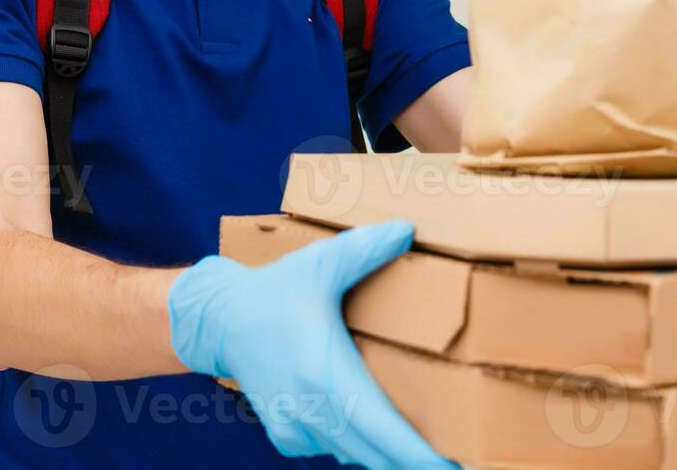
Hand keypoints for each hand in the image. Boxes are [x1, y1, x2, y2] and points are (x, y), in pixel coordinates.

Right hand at [168, 220, 454, 468]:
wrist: (220, 321)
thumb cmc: (273, 290)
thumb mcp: (319, 262)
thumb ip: (365, 248)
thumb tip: (407, 230)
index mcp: (325, 374)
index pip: (385, 432)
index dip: (419, 457)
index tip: (452, 469)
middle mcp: (311, 411)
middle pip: (378, 456)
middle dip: (416, 460)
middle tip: (456, 461)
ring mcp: (296, 429)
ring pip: (357, 455)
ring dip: (386, 452)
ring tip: (421, 446)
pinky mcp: (286, 437)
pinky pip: (334, 449)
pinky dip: (356, 443)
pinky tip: (369, 424)